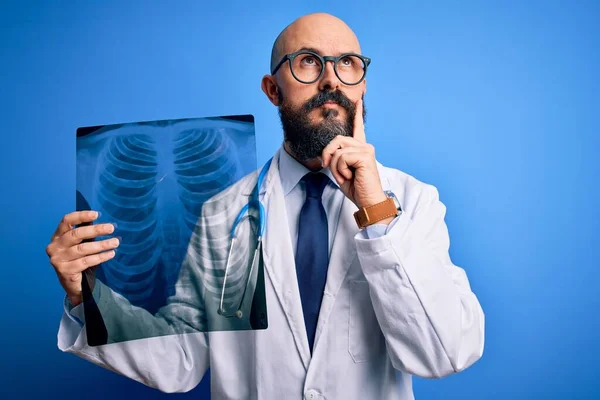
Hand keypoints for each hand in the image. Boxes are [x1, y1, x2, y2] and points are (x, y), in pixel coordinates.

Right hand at [46, 211, 119, 305]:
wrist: (73, 284)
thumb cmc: (78, 259)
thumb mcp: (80, 244)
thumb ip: (86, 234)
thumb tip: (103, 222)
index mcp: (57, 236)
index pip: (66, 221)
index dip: (81, 216)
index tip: (97, 214)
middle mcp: (54, 246)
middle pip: (76, 234)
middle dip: (96, 230)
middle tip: (111, 228)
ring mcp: (58, 259)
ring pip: (82, 249)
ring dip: (101, 245)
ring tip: (115, 242)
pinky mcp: (65, 271)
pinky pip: (86, 261)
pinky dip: (100, 257)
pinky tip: (110, 254)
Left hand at [321, 99, 389, 214]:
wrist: (368, 202)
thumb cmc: (356, 189)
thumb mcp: (341, 172)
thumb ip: (336, 159)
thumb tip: (325, 154)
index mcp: (360, 149)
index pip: (358, 128)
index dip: (357, 115)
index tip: (358, 100)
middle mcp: (365, 146)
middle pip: (337, 139)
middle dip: (328, 154)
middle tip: (327, 167)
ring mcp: (366, 150)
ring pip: (338, 150)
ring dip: (335, 166)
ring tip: (345, 176)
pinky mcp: (365, 156)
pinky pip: (342, 157)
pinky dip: (340, 169)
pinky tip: (350, 176)